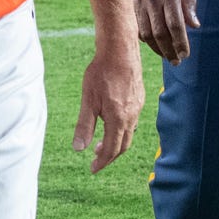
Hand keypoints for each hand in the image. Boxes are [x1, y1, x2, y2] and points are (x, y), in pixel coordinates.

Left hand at [75, 41, 144, 171]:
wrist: (120, 50)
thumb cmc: (101, 72)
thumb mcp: (88, 100)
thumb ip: (84, 126)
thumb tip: (79, 149)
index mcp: (119, 119)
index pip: (112, 149)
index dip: (102, 162)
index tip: (92, 169)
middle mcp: (132, 115)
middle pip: (123, 145)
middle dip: (110, 155)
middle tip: (96, 159)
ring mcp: (138, 107)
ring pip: (129, 133)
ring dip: (116, 142)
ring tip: (101, 143)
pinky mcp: (139, 98)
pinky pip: (132, 121)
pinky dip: (121, 129)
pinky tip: (111, 122)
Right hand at [131, 0, 200, 63]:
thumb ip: (189, 3)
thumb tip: (194, 26)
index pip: (175, 24)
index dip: (180, 42)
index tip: (185, 54)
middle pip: (160, 33)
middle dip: (169, 50)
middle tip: (177, 61)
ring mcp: (138, 2)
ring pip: (146, 33)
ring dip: (157, 48)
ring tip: (166, 56)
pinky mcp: (129, 4)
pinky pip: (136, 27)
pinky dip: (145, 39)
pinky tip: (153, 44)